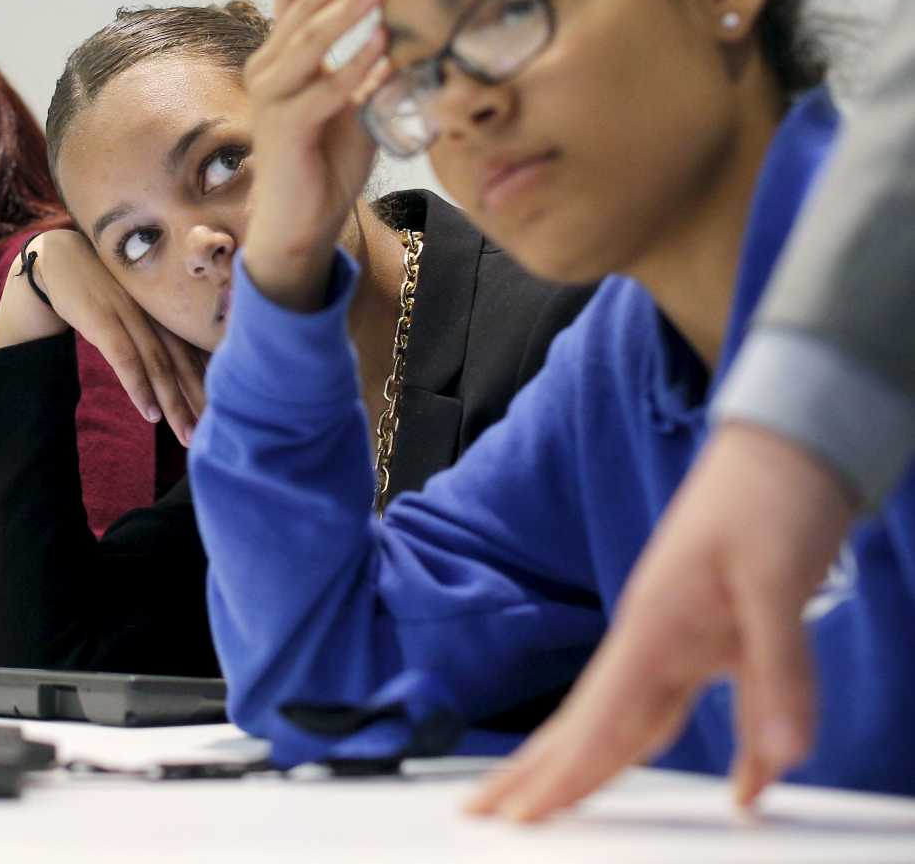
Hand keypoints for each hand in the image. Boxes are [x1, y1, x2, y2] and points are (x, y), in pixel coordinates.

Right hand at [0, 230, 205, 446]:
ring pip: (160, 366)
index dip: (210, 385)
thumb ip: (155, 327)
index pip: (196, 351)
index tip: (224, 416)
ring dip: (174, 403)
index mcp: (165, 308)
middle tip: (211, 436)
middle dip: (200, 401)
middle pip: (185, 363)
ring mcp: (130, 315)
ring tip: (187, 435)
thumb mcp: (134, 303)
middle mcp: (155, 312)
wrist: (59, 256)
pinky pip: (125, 359)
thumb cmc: (101, 286)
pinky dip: (139, 387)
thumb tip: (176, 364)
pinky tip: (149, 414)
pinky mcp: (102, 320)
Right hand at [240, 0, 390, 310]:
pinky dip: (354, 68)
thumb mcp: (357, 104)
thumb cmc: (327, 162)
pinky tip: (383, 48)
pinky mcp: (286, 129)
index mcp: (281, 58)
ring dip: (347, 11)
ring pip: (308, 42)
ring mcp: (272, 98)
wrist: (302, 220)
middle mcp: (268, 70)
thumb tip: (411, 33)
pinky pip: (323, 90)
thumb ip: (373, 69)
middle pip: (301, 7)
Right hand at [468, 423, 857, 821]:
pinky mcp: (698, 637)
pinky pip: (660, 707)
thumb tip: (779, 763)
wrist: (784, 449)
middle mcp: (649, 638)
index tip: (514, 816)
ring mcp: (669, 638)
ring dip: (570, 762)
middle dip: (531, 773)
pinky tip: (648, 770)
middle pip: (581, 723)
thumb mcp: (780, 582)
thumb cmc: (772, 500)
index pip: (597, 720)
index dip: (559, 776)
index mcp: (654, 628)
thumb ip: (778, 672)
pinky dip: (641, 745)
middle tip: (481, 813)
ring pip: (611, 717)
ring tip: (530, 800)